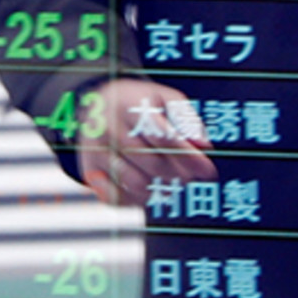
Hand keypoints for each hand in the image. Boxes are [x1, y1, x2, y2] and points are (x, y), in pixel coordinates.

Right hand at [78, 78, 215, 206]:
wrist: (94, 103)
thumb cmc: (138, 102)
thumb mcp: (163, 97)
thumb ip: (186, 119)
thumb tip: (205, 147)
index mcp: (130, 105)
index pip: (164, 137)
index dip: (189, 157)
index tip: (208, 170)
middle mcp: (109, 128)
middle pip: (152, 163)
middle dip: (178, 175)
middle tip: (192, 178)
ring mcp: (96, 152)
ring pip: (136, 184)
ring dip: (161, 189)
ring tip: (174, 184)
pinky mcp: (89, 171)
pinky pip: (118, 197)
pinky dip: (139, 200)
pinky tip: (151, 190)